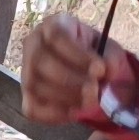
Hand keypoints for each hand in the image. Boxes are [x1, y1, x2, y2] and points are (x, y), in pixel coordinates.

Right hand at [19, 11, 138, 134]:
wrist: (87, 70)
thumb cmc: (95, 54)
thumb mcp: (109, 49)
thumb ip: (111, 58)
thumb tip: (108, 70)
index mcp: (54, 25)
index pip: (57, 36)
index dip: (77, 55)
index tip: (100, 70)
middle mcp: (33, 44)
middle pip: (41, 62)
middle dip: (70, 80)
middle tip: (94, 90)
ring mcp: (26, 71)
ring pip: (36, 85)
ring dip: (66, 97)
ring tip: (90, 101)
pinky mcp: (26, 96)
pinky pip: (32, 109)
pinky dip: (54, 114)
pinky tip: (75, 112)